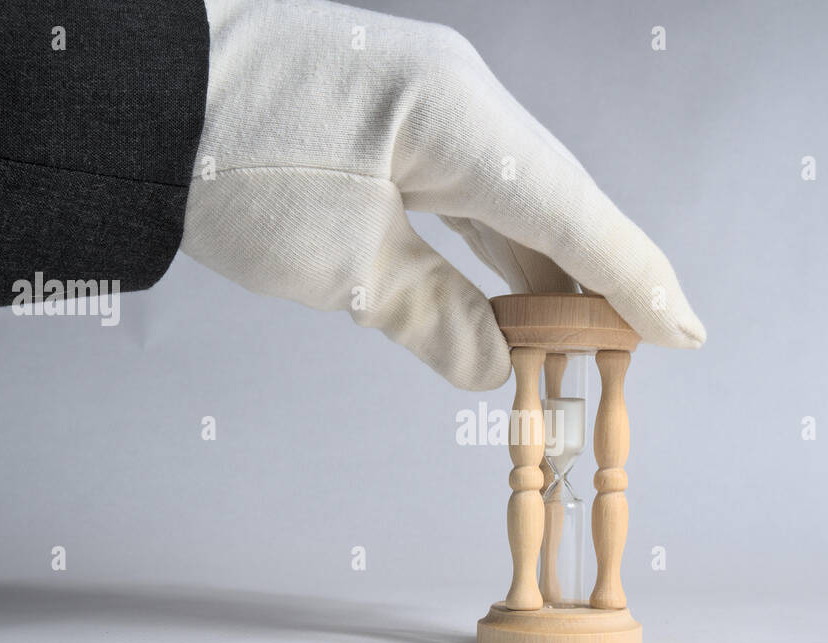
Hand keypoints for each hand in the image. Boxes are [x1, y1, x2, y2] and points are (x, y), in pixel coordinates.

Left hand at [182, 0, 705, 389]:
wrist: (143, 90)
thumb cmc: (230, 164)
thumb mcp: (338, 264)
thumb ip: (434, 318)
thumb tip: (497, 368)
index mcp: (463, 122)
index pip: (575, 215)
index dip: (633, 281)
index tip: (684, 331)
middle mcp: (462, 102)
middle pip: (558, 204)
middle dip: (597, 285)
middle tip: (636, 356)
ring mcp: (430, 105)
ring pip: (517, 200)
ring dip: (547, 272)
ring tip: (583, 342)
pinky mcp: (396, 121)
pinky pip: (473, 192)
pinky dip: (497, 249)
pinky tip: (518, 295)